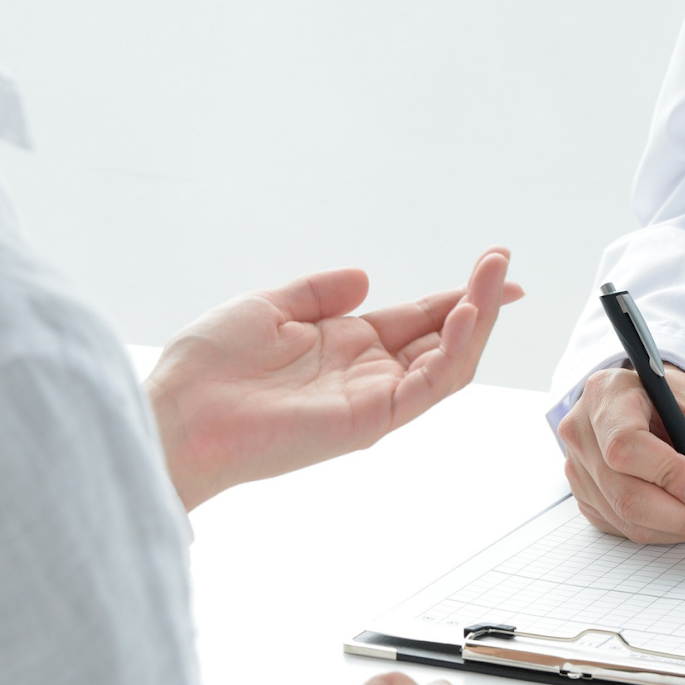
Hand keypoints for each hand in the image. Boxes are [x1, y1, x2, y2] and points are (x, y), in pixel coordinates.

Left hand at [145, 248, 520, 509]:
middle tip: (504, 263)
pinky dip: (452, 353)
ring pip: (448, 364)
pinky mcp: (371, 421)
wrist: (179, 413)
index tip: (495, 264)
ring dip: (477, 322)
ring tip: (496, 281)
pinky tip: (462, 316)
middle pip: (444, 339)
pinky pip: (427, 388)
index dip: (460, 294)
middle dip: (480, 300)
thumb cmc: (208, 367)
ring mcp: (374, 399)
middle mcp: (369, 375)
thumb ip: (319, 292)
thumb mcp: (269, 307)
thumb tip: (364, 277)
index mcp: (348, 346)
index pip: (419, 318)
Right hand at [557, 365, 684, 543]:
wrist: (652, 408)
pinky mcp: (584, 496)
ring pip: (624, 516)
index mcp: (607, 393)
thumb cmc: (677, 406)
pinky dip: (658, 529)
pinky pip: (620, 527)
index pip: (626, 444)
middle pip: (623, 491)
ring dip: (673, 526)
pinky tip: (677, 511)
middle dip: (678, 513)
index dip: (669, 475)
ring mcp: (577, 467)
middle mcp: (581, 431)